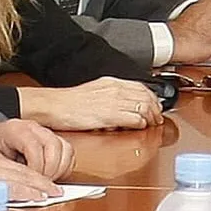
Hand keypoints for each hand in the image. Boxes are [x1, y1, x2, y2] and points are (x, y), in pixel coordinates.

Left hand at [0, 119, 75, 179]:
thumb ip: (3, 169)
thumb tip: (18, 184)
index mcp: (15, 129)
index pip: (34, 146)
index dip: (35, 167)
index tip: (29, 183)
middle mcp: (33, 128)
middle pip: (54, 146)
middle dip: (50, 170)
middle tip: (40, 185)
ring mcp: (45, 133)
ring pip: (66, 149)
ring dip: (59, 169)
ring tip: (45, 182)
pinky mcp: (53, 141)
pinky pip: (68, 153)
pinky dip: (64, 168)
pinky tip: (51, 176)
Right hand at [0, 150, 59, 207]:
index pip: (14, 168)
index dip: (32, 177)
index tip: (45, 185)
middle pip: (22, 171)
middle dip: (42, 181)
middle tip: (58, 190)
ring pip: (20, 177)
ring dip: (39, 186)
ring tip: (54, 194)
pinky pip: (8, 186)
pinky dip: (25, 191)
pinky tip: (35, 196)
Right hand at [15, 79, 163, 131]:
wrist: (54, 106)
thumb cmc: (68, 103)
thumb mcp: (93, 92)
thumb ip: (109, 96)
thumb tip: (121, 104)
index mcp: (111, 83)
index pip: (141, 87)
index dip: (152, 98)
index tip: (154, 106)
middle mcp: (115, 89)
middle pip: (146, 96)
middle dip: (155, 108)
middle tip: (157, 118)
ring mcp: (113, 102)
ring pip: (144, 107)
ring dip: (151, 117)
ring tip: (151, 124)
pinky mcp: (109, 115)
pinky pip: (134, 118)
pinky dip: (141, 124)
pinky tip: (140, 127)